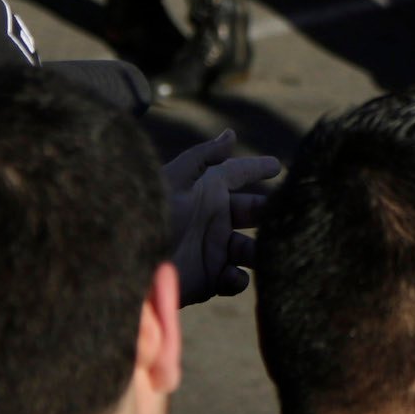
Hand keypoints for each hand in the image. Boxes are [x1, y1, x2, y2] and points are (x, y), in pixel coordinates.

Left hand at [164, 130, 280, 305]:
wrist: (127, 266)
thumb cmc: (149, 217)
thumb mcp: (173, 181)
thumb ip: (202, 158)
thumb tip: (231, 133)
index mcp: (207, 192)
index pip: (238, 174)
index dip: (258, 168)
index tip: (278, 165)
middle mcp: (214, 219)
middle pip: (253, 213)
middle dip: (270, 213)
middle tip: (287, 215)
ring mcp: (212, 250)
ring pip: (250, 248)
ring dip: (261, 251)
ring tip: (267, 253)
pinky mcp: (208, 280)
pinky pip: (235, 279)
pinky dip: (238, 279)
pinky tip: (229, 275)